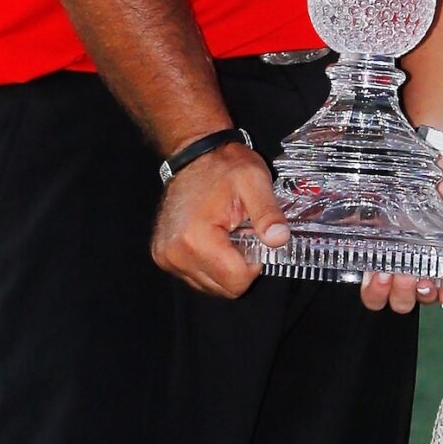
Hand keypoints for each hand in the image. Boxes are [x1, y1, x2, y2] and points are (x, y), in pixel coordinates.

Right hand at [151, 144, 287, 297]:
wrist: (193, 155)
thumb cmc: (224, 167)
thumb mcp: (255, 182)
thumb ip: (268, 214)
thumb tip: (279, 239)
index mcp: (196, 239)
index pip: (236, 282)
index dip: (253, 264)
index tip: (252, 236)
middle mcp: (175, 254)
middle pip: (223, 289)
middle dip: (238, 266)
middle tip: (239, 233)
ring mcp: (166, 257)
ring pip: (210, 286)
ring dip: (224, 266)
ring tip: (225, 233)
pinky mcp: (163, 256)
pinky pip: (197, 277)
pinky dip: (210, 263)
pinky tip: (212, 238)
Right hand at [358, 158, 442, 313]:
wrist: (435, 175)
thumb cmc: (401, 190)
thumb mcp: (375, 204)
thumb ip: (358, 219)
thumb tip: (344, 224)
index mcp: (381, 261)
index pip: (373, 296)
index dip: (375, 293)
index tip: (379, 274)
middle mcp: (404, 271)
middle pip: (399, 302)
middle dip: (401, 292)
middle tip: (403, 272)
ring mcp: (428, 269)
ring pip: (423, 299)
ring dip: (422, 292)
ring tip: (424, 276)